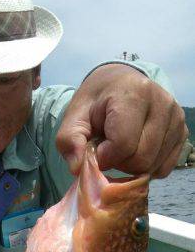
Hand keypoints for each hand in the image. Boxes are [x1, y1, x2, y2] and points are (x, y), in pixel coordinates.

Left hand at [56, 64, 187, 177]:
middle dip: (119, 162)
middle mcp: (162, 103)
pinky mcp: (182, 131)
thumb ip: (70, 140)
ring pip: (153, 165)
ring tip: (122, 146)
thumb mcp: (75, 115)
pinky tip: (137, 151)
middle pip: (141, 159)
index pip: (123, 144)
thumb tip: (77, 168)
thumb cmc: (97, 101)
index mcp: (135, 94)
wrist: (120, 83)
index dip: (105, 156)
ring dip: (132, 166)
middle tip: (109, 148)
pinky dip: (147, 167)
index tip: (97, 148)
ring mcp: (176, 118)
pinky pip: (164, 167)